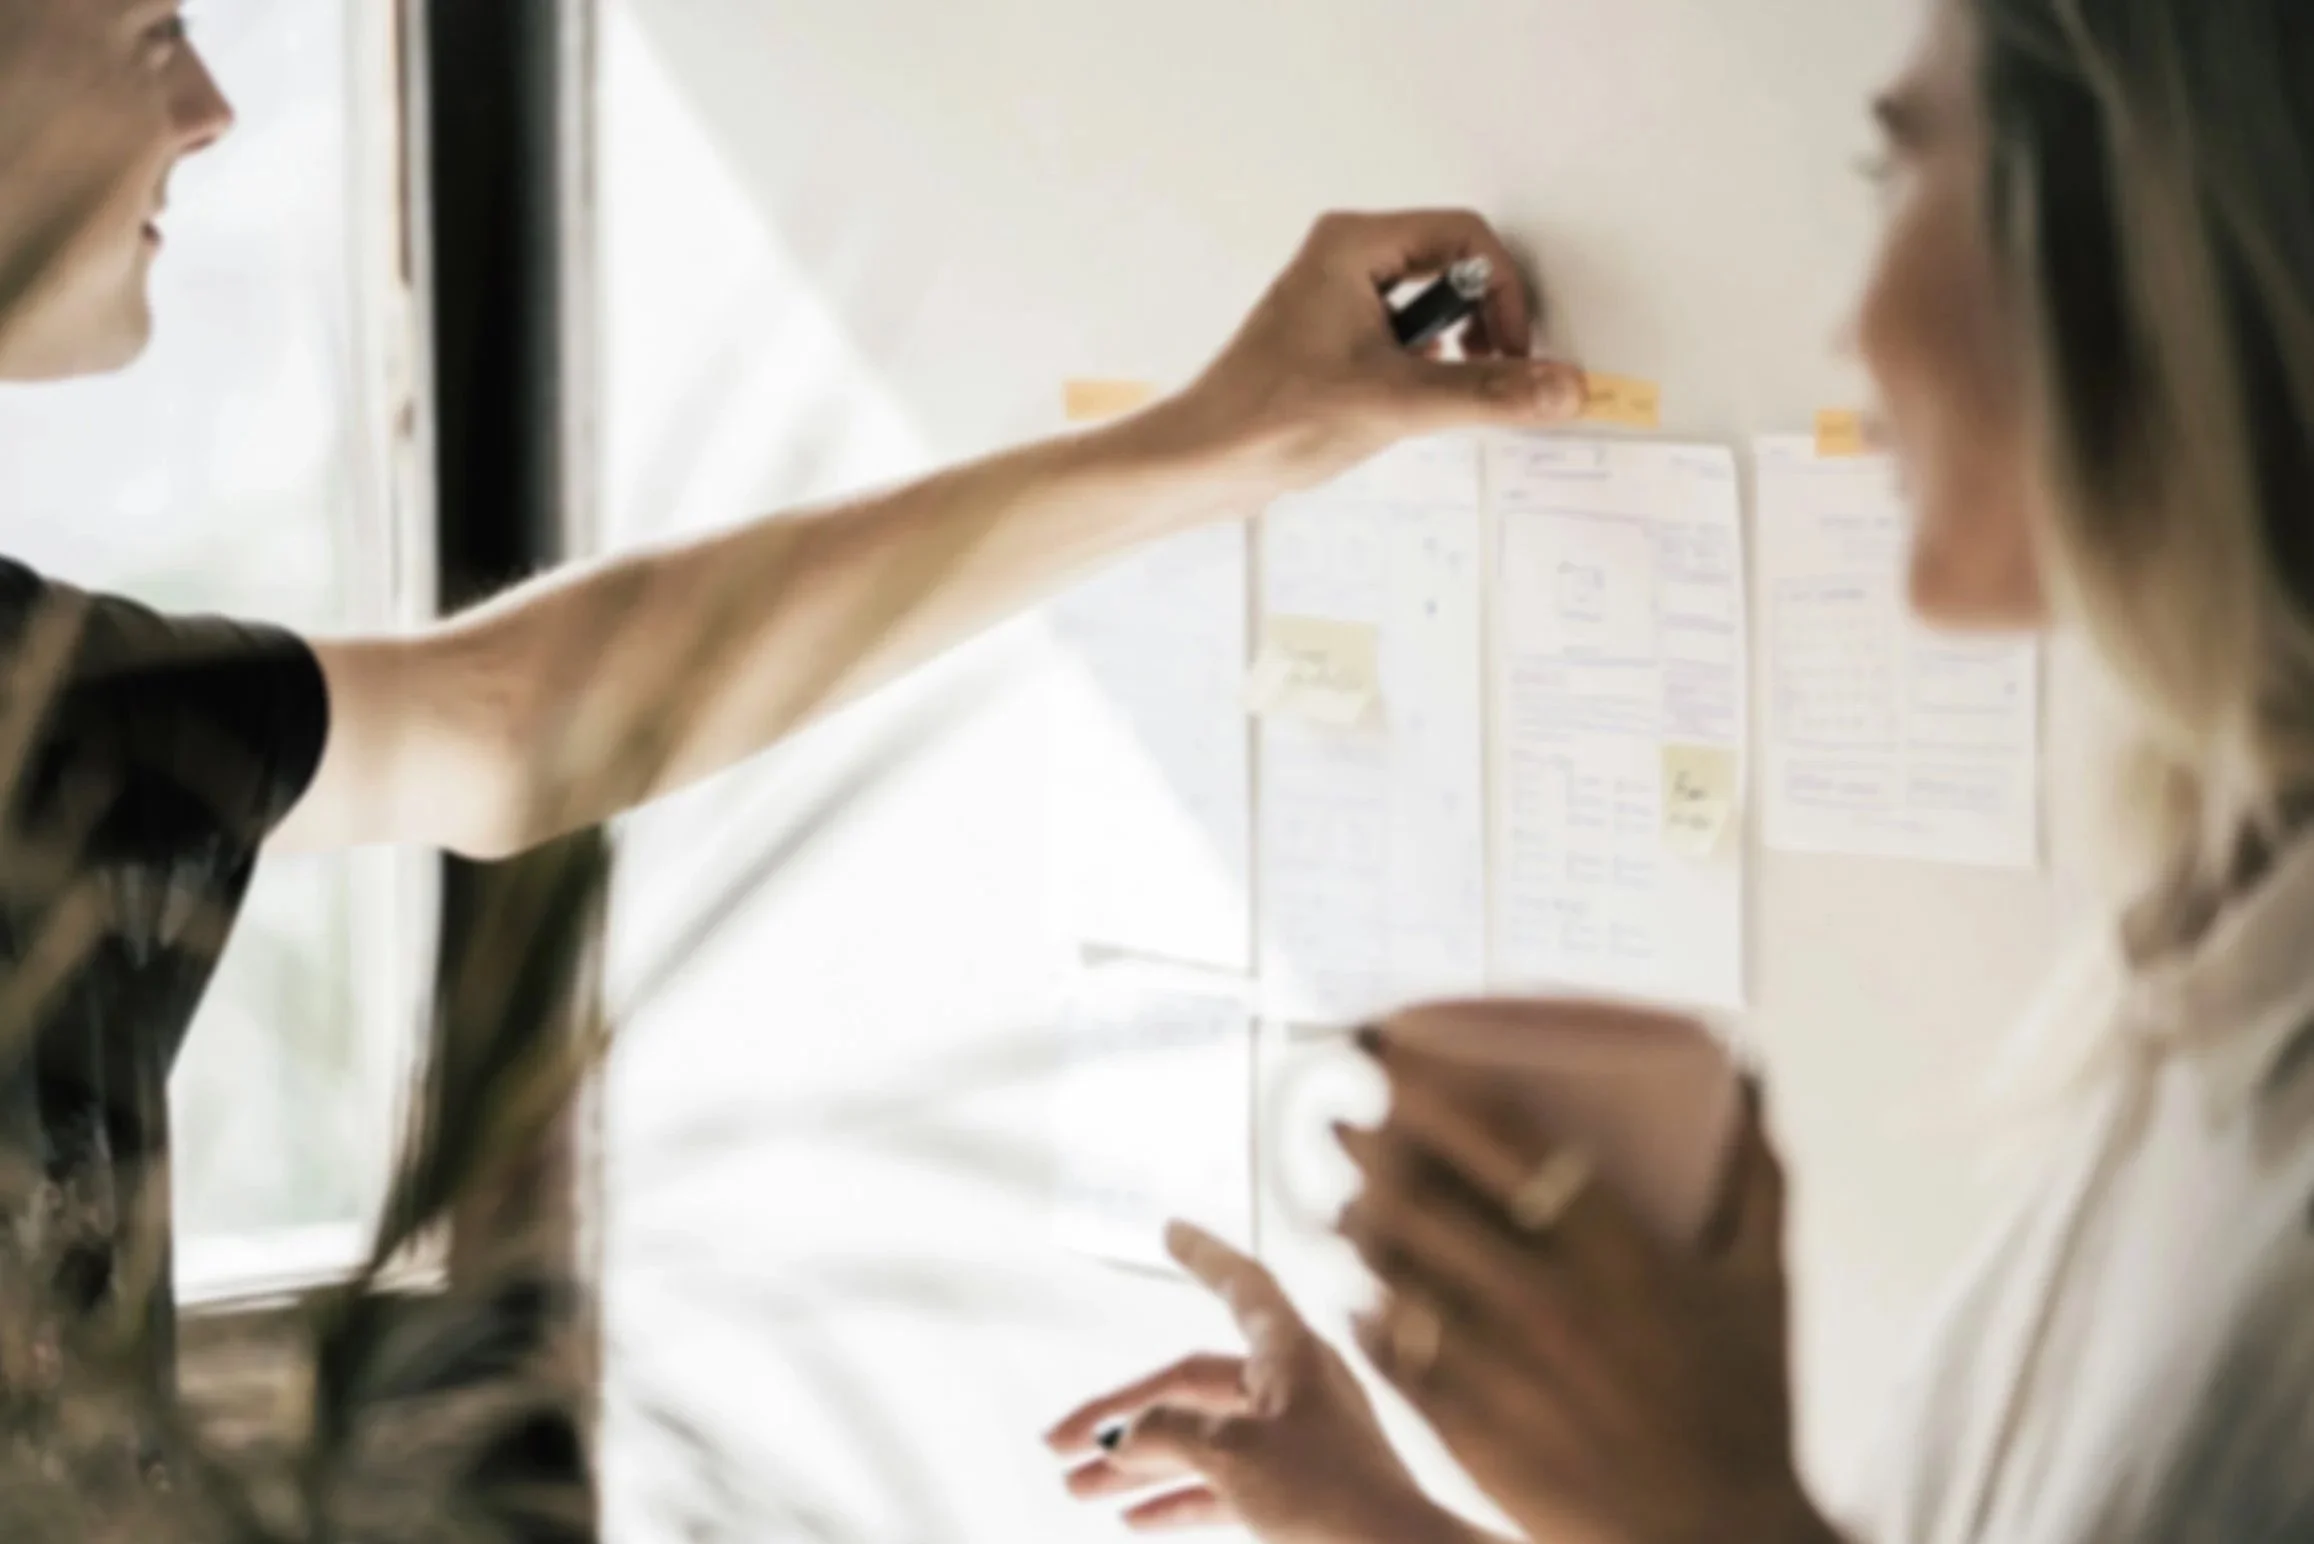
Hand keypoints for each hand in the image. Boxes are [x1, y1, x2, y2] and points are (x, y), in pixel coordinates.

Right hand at [1045, 1221, 1474, 1543]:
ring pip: (1200, 1439)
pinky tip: (1133, 1518)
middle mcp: (1292, 1385)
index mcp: (1289, 1351)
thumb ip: (1168, 1432)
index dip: (1202, 1253)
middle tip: (1057, 1445)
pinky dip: (1180, 1497)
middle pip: (1190, 1384)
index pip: (1240, 1283)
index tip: (1168, 1228)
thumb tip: (1124, 1435)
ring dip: (1138, 1466)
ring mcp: (1295, 1439)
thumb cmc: (1327, 1495)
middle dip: (1122, 1416)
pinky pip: (1224, 1483)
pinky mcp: (1296, 1491)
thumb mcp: (1232, 1454)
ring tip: (1076, 1490)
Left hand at [1157, 209, 1584, 496]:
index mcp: (1351, 245)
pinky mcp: (1335, 339)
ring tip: (1443, 395)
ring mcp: (1338, 298)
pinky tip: (1413, 406)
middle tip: (1493, 372)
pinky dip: (1427, 369)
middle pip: (1454, 267)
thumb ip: (1488, 393)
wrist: (1202, 464)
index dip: (1505, 293)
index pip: (1466, 237)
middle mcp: (1344, 259)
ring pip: (1432, 306)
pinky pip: (1406, 336)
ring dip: (1455, 350)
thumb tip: (1563, 385)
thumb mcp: (1395, 403)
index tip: (1513, 351)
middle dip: (1484, 322)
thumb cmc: (1269, 419)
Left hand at [1337, 1034, 1838, 1543]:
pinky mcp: (1468, 1431)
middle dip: (1366, 1148)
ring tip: (1341, 1204)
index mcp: (1617, 1252)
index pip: (1501, 1141)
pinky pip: (1392, 1353)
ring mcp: (1499, 1368)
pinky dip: (1368, 1314)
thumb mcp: (1767, 1288)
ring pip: (1392, 1272)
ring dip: (1355, 1227)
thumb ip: (1756, 1177)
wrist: (1719, 1543)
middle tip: (1340, 1121)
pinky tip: (1360, 1295)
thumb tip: (1746, 1075)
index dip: (1432, 1089)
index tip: (1393, 1057)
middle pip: (1422, 1197)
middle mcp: (1546, 1300)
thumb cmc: (1748, 1413)